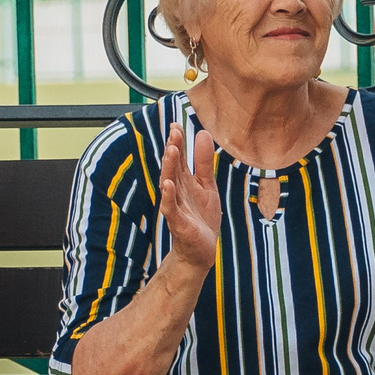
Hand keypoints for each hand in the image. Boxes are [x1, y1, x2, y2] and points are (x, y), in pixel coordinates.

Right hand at [157, 122, 221, 271]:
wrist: (201, 250)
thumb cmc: (202, 218)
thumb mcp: (207, 186)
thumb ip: (203, 162)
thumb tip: (202, 133)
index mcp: (184, 181)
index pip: (179, 158)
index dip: (178, 142)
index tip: (176, 123)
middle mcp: (177, 191)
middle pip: (173, 167)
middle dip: (173, 150)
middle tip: (174, 131)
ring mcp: (176, 207)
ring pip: (170, 184)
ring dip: (169, 167)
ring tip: (170, 150)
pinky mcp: (178, 223)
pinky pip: (171, 208)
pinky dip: (168, 196)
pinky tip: (167, 184)